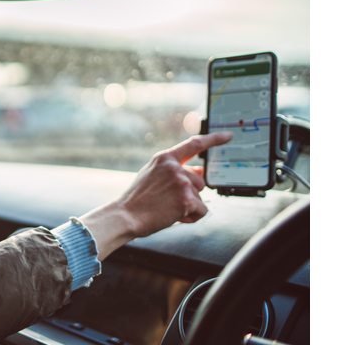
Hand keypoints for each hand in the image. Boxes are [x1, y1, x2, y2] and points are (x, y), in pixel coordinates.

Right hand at [80, 131, 232, 259]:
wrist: (125, 216)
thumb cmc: (137, 199)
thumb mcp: (152, 176)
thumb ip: (175, 170)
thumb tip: (200, 171)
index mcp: (164, 159)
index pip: (194, 144)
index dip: (213, 139)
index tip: (227, 136)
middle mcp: (174, 167)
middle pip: (200, 180)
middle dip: (190, 193)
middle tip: (169, 201)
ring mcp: (181, 182)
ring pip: (200, 196)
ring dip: (189, 206)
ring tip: (168, 208)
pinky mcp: (186, 199)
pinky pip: (201, 210)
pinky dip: (192, 217)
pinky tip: (174, 216)